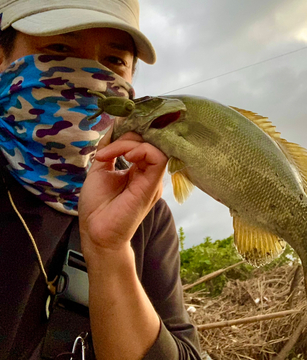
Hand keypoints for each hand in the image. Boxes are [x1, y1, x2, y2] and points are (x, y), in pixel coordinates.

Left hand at [79, 130, 167, 256]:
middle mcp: (148, 172)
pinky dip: (140, 149)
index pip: (143, 141)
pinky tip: (124, 156)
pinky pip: (157, 156)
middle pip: (149, 140)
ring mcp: (153, 178)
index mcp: (138, 169)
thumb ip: (109, 148)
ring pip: (153, 145)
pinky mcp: (154, 184)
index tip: (113, 130)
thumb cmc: (97, 206)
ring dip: (129, 143)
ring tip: (109, 154)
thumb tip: (115, 126)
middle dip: (128, 135)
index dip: (129, 131)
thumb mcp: (100, 169)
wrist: (96, 232)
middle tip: (109, 146)